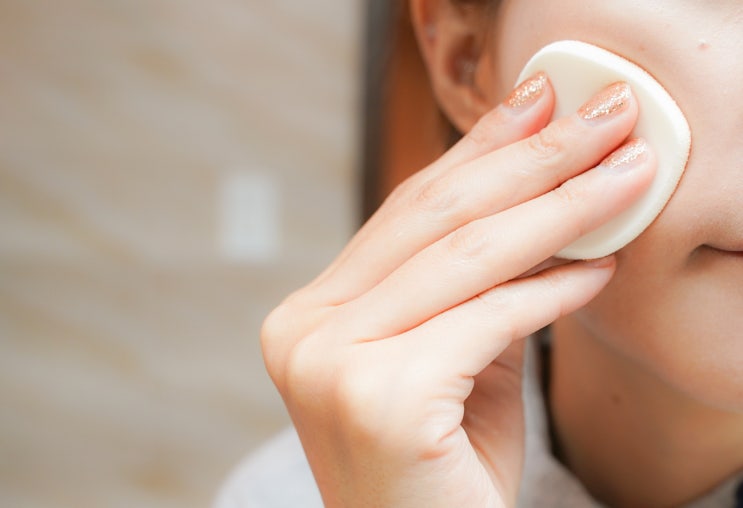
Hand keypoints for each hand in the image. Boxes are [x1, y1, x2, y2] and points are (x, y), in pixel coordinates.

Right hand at [261, 77, 653, 506]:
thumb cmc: (439, 470)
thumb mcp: (454, 361)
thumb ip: (475, 287)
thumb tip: (538, 202)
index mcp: (310, 315)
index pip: (404, 212)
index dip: (475, 152)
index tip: (534, 106)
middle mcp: (305, 331)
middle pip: (433, 218)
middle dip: (530, 161)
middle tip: (601, 120)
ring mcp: (331, 363)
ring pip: (465, 258)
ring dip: (558, 211)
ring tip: (622, 180)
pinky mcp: (380, 398)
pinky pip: (487, 319)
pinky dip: (551, 291)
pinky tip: (597, 272)